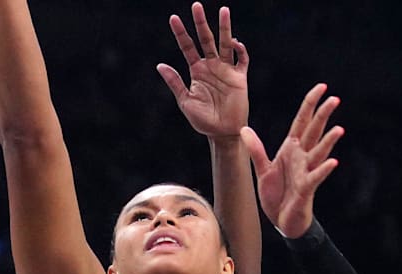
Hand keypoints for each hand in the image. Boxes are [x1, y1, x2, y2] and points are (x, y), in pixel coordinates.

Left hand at [157, 3, 248, 138]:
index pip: (187, 47)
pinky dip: (240, 50)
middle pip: (206, 39)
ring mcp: (226, 70)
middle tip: (196, 5)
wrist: (222, 133)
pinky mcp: (240, 77)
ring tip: (224, 10)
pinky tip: (235, 43)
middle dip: (201, 23)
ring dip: (225, 27)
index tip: (173, 18)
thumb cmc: (203, 120)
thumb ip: (174, 82)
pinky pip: (241, 59)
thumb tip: (160, 65)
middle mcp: (211, 66)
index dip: (181, 33)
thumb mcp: (185, 101)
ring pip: (225, 44)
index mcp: (196, 71)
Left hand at [240, 84, 343, 237]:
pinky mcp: (306, 188)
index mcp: (291, 149)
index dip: (310, 105)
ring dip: (328, 141)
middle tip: (334, 98)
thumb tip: (244, 129)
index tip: (321, 87)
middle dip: (323, 116)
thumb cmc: (276, 194)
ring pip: (319, 153)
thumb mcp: (262, 170)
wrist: (282, 219)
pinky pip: (315, 177)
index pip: (302, 122)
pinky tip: (333, 162)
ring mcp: (306, 172)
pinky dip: (323, 170)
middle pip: (314, 132)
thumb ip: (256, 149)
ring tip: (339, 129)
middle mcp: (302, 157)